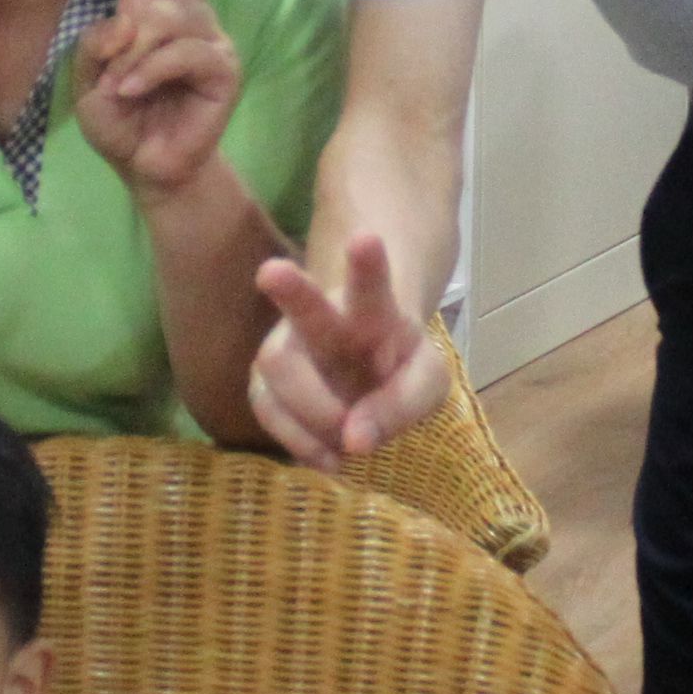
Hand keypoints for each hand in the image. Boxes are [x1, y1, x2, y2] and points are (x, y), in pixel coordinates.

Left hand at [71, 0, 244, 201]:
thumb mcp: (88, 77)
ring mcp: (207, 37)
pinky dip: (150, 72)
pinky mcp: (223, 66)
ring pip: (163, 17)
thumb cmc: (121, 121)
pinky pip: (179, 51)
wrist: (148, 168)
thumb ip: (99, 41)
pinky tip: (139, 92)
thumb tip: (135, 23)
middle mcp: (182, 13)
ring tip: (126, 89)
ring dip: (133, 56)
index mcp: (147, 8)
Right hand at [249, 233, 446, 465]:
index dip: (367, 263)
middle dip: (290, 287)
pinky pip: (268, 412)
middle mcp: (323, 321)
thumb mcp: (427, 382)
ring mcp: (286, 349)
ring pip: (274, 365)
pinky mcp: (265, 385)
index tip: (365, 235)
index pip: (372, 284)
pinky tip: (328, 458)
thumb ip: (402, 406)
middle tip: (271, 270)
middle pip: (304, 304)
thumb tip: (353, 440)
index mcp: (372, 310)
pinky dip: (300, 442)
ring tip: (346, 442)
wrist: (367, 379)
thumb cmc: (398, 366)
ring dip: (312, 412)